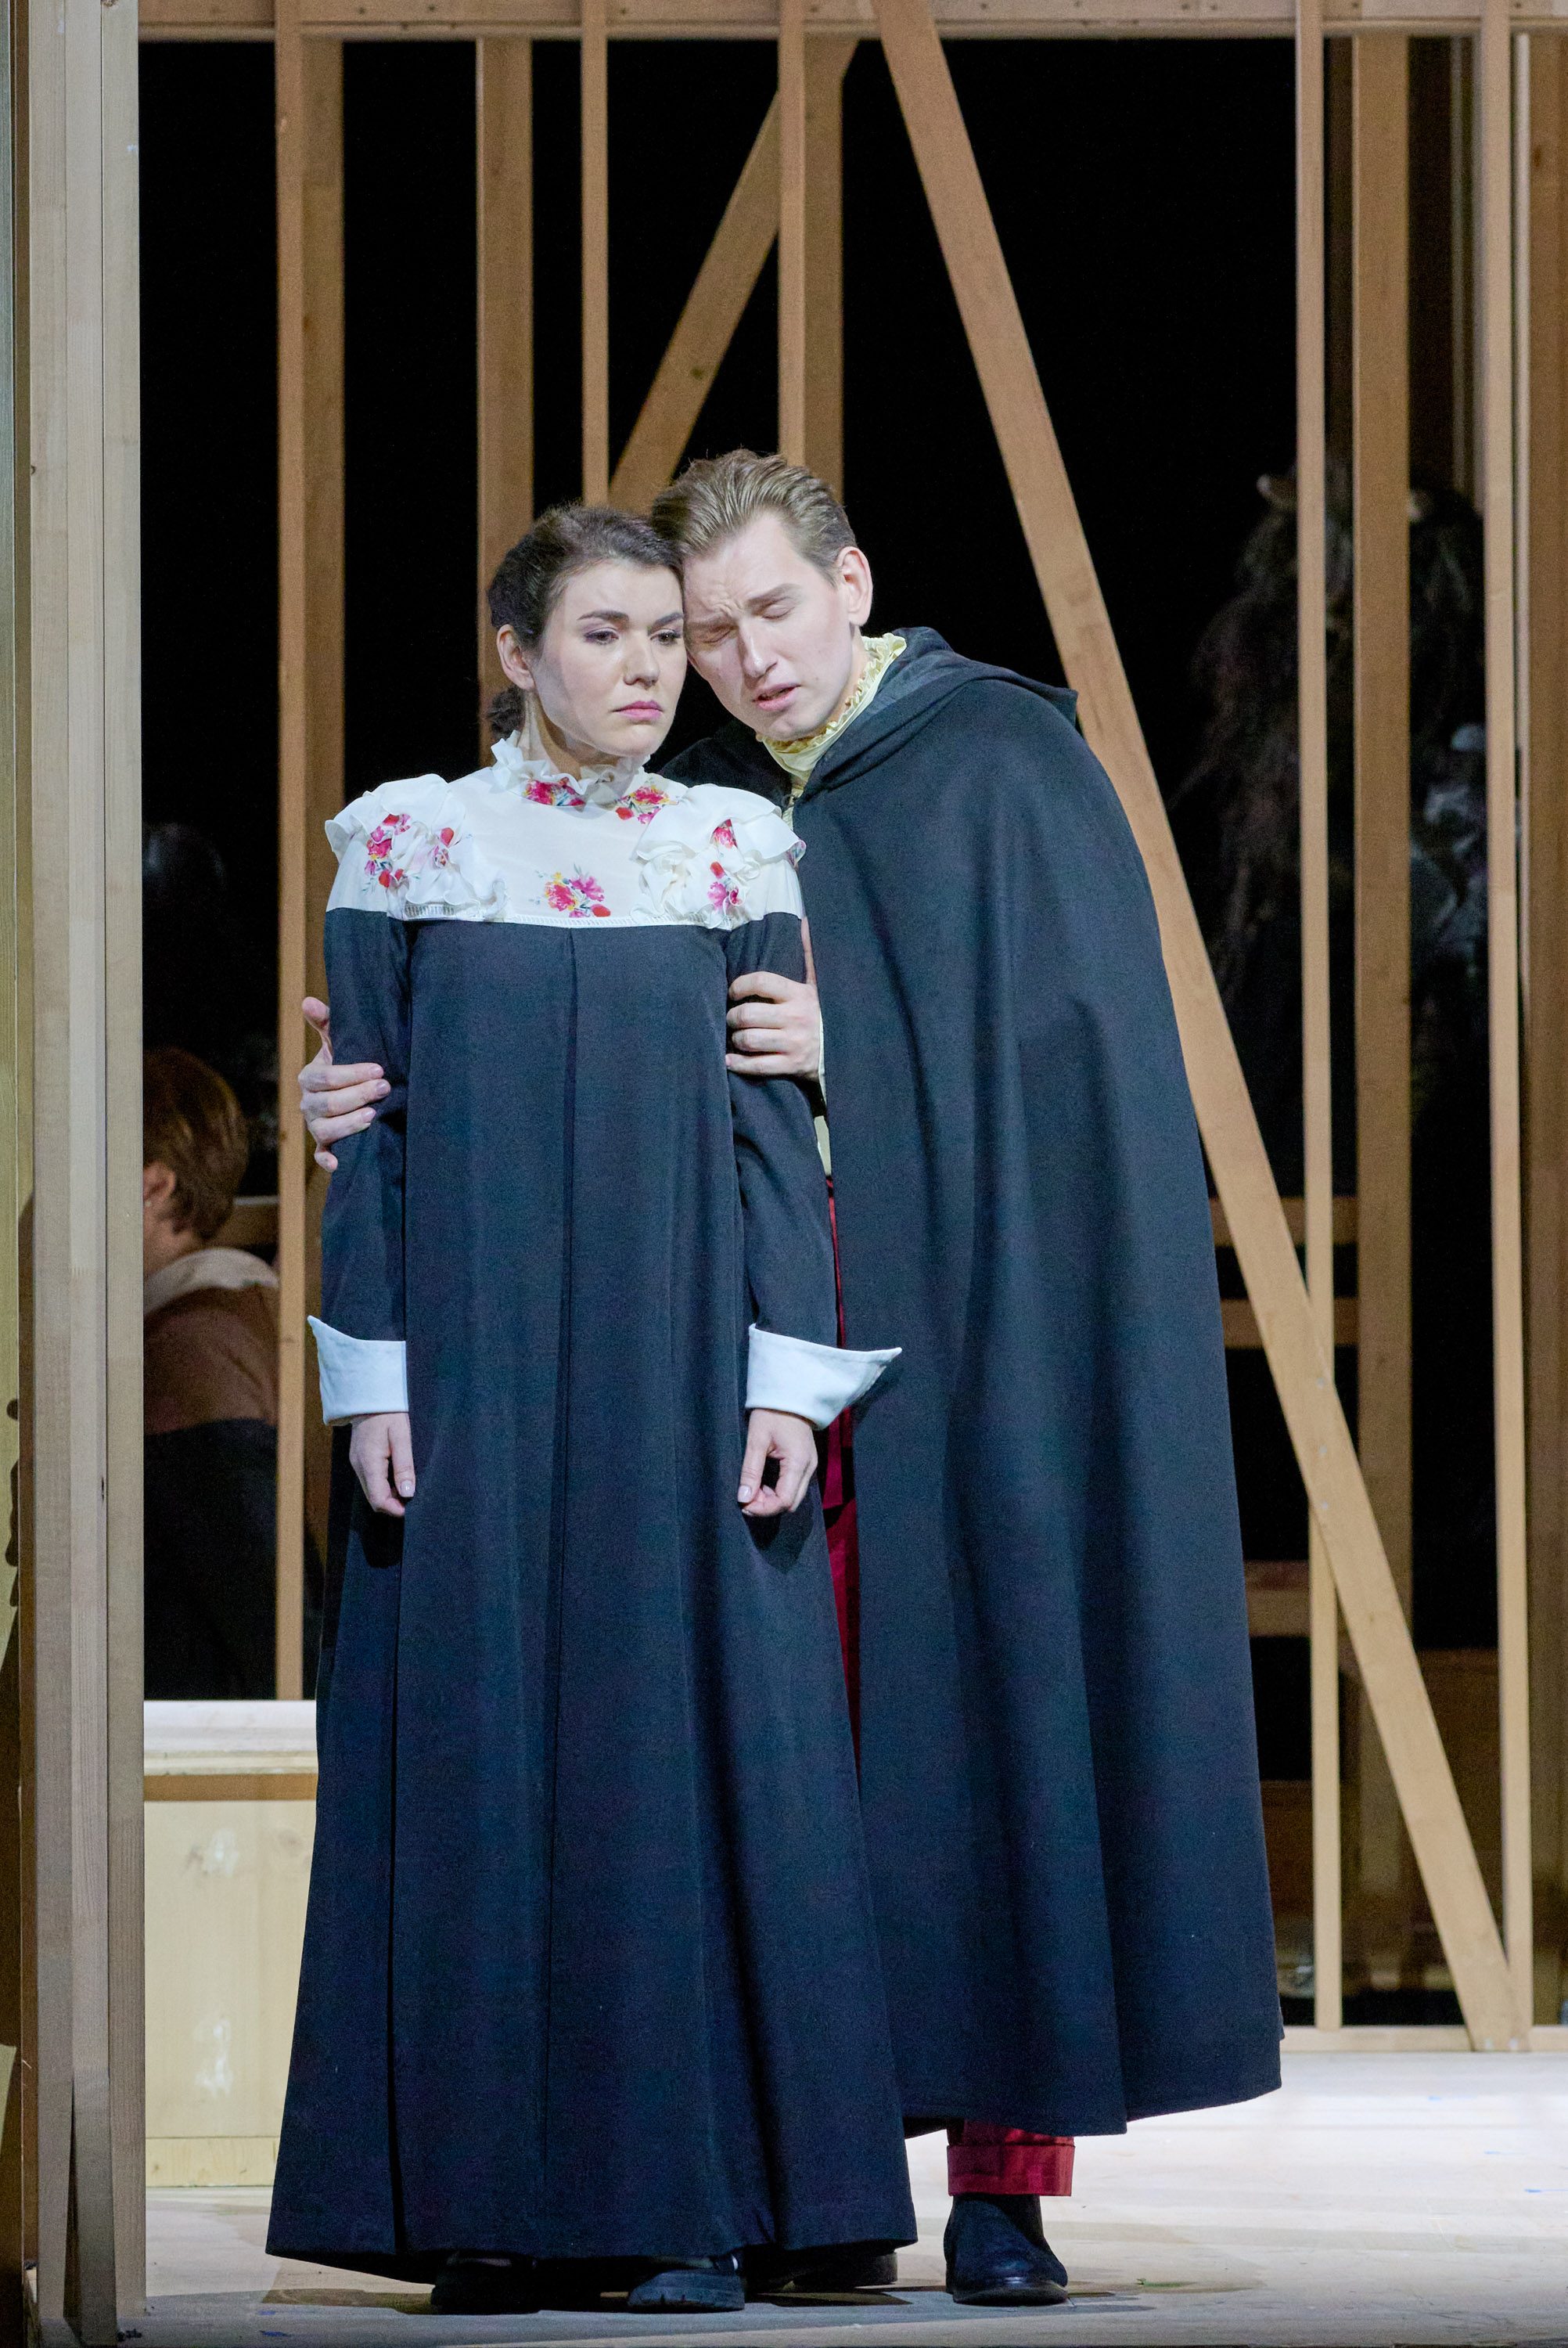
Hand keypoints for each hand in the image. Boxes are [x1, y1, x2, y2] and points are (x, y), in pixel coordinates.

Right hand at [299, 995, 388, 1172]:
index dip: (350, 1074)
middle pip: (326, 1104)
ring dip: (348, 1125)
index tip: (379, 1069)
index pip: (324, 1077)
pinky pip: (322, 1158)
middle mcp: (308, 1104)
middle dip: (356, 1096)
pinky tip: (341, 1163)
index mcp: (309, 1078)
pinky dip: (329, 1162)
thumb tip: (307, 1001)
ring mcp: (316, 1127)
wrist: (354, 1093)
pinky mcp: (326, 1148)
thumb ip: (327, 1023)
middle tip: (385, 1089)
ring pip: (325, 1130)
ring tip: (374, 1117)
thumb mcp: (338, 1043)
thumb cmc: (347, 1063)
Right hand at [349, 1411, 414, 1516]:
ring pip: (371, 1490)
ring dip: (388, 1494)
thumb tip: (407, 1493)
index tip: (411, 1508)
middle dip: (392, 1503)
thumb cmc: (389, 1413)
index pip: (378, 1499)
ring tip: (407, 1486)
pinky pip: (370, 1480)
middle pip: (373, 1498)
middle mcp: (358, 1466)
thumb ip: (404, 1465)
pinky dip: (383, 1484)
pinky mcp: (359, 1459)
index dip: (394, 1509)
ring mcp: (356, 1463)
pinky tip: (397, 1476)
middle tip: (412, 1500)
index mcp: (368, 1463)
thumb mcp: (402, 1436)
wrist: (370, 1395)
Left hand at [725, 919, 821, 1079]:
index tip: (732, 990)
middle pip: (748, 1014)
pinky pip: (757, 1066)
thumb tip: (805, 921)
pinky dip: (738, 1064)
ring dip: (735, 1039)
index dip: (739, 985)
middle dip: (732, 1016)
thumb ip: (809, 954)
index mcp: (799, 995)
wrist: (846, 1050)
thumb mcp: (818, 984)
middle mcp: (795, 1018)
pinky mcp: (791, 1065)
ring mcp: (792, 1044)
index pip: (761, 982)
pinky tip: (730, 1060)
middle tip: (731, 1017)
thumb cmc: (824, 1014)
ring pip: (749, 1040)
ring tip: (736, 1036)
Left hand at [738, 1409, 817, 1517]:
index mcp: (798, 1462)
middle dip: (768, 1506)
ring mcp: (810, 1466)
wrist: (790, 1394)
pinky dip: (778, 1491)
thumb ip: (750, 1471)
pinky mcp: (806, 1463)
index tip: (745, 1504)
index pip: (784, 1500)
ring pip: (793, 1497)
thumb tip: (743, 1498)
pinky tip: (763, 1484)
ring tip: (752, 1490)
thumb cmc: (772, 1413)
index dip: (764, 1508)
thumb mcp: (756, 1440)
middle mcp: (809, 1468)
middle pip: (791, 1503)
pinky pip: (794, 1486)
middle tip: (747, 1498)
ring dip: (772, 1499)